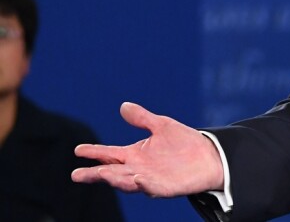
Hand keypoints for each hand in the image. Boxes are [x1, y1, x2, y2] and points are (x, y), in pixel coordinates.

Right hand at [71, 102, 224, 196]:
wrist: (208, 155)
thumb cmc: (183, 142)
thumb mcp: (161, 125)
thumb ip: (142, 118)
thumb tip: (123, 106)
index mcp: (135, 154)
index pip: (110, 154)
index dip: (94, 152)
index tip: (78, 150)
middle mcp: (138, 168)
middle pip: (112, 172)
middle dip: (95, 173)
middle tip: (77, 174)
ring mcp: (150, 179)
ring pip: (127, 182)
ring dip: (115, 179)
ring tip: (102, 173)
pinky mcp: (165, 187)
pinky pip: (151, 187)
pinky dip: (143, 183)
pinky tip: (136, 178)